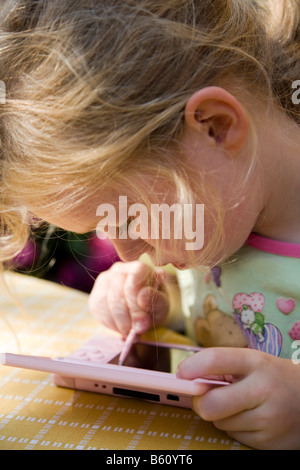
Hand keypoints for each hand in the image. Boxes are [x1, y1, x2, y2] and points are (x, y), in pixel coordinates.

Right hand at [89, 261, 169, 336]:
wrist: (143, 313)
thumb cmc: (154, 304)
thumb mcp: (161, 304)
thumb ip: (155, 301)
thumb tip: (142, 297)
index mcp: (139, 267)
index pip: (134, 275)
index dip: (136, 297)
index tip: (144, 317)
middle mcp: (119, 269)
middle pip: (117, 290)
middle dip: (129, 314)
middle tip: (139, 329)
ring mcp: (104, 281)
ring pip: (104, 299)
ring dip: (119, 320)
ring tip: (131, 330)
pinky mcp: (95, 296)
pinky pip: (97, 309)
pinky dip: (110, 323)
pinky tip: (121, 327)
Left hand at [176, 347, 299, 448]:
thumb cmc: (273, 377)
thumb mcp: (252, 362)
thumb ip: (222, 368)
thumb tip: (188, 379)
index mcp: (254, 362)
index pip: (215, 360)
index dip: (192, 367)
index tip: (181, 374)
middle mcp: (262, 389)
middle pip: (210, 405)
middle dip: (201, 403)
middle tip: (204, 399)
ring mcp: (268, 419)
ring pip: (220, 424)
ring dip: (222, 417)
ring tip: (240, 406)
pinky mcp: (270, 442)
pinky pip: (235, 437)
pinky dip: (237, 429)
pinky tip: (252, 418)